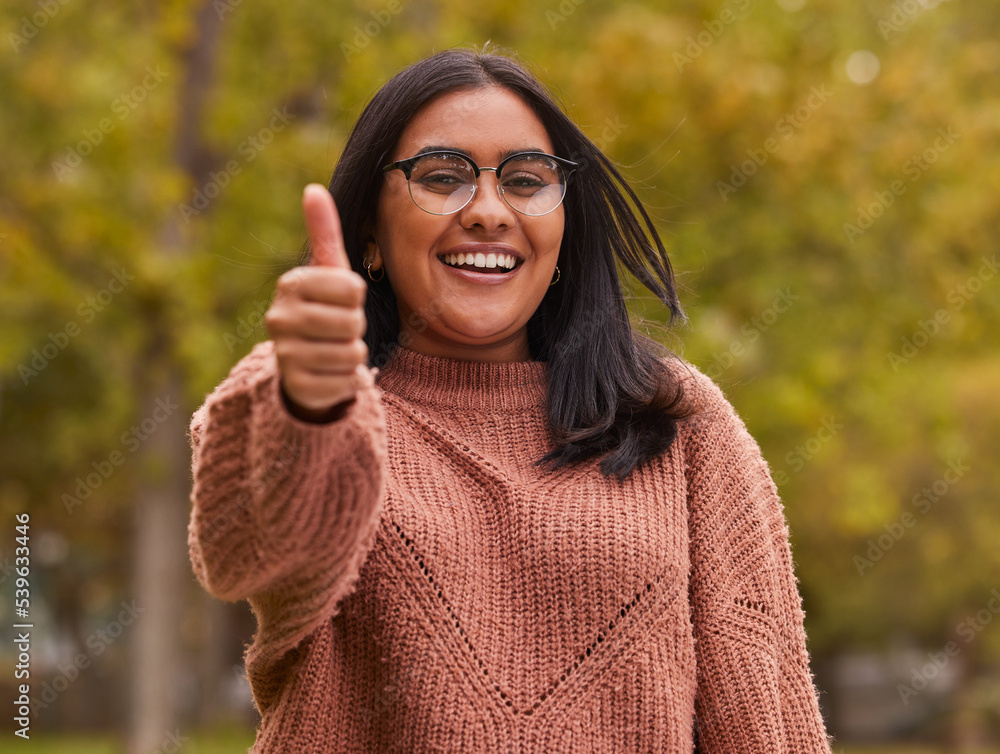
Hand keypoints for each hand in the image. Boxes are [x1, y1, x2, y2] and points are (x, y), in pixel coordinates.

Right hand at [265, 184, 368, 419]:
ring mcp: (285, 354)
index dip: (356, 298)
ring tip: (333, 350)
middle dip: (355, 327)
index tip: (340, 301)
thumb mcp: (326, 271)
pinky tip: (329, 373)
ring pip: (352, 353)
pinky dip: (347, 380)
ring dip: (353, 355)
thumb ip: (323, 232)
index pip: (353, 288)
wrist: (303, 364)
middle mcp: (279, 318)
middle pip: (353, 322)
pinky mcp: (297, 386)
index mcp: (291, 284)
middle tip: (338, 329)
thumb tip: (313, 189)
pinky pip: (346, 382)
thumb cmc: (323, 309)